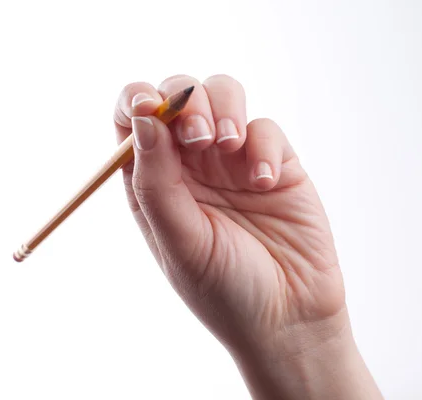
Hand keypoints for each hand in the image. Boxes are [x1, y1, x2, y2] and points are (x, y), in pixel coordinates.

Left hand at [114, 74, 381, 398]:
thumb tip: (143, 119)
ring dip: (224, 106)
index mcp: (155, 182)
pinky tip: (264, 183)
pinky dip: (263, 146)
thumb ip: (156, 182)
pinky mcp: (276, 163)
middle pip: (178, 96)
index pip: (133, 121)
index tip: (147, 105)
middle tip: (198, 137)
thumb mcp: (180, 242)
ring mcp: (234, 160)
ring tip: (228, 145)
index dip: (135, 101)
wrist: (289, 320)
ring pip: (223, 93)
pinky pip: (266, 128)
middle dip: (185, 101)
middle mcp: (191, 164)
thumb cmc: (225, 291)